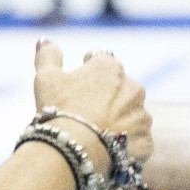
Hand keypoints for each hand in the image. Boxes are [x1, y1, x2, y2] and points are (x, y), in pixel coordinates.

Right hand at [31, 38, 152, 170]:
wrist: (75, 147)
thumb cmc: (59, 109)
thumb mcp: (46, 78)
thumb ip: (48, 56)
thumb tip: (44, 39)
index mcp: (111, 67)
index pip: (101, 61)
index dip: (89, 68)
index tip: (79, 82)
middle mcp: (133, 87)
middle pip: (120, 88)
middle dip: (107, 97)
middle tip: (86, 113)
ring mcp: (142, 115)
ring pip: (131, 114)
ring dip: (119, 121)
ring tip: (97, 135)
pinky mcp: (145, 141)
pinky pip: (138, 141)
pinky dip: (127, 145)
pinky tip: (109, 150)